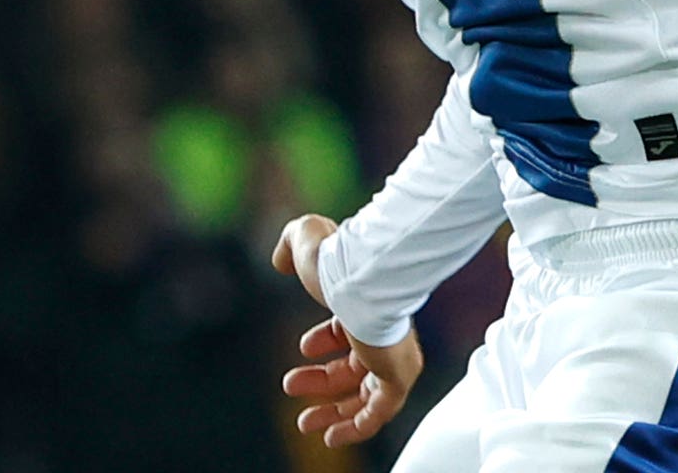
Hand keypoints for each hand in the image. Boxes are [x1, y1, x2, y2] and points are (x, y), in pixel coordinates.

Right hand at [272, 214, 423, 445]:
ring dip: (332, 412)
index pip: (353, 333)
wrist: (361, 277)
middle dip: (321, 382)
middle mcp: (387, 335)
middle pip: (355, 369)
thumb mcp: (306, 240)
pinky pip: (377, 414)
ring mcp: (395, 358)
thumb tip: (280, 260)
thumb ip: (291, 243)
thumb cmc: (337, 261)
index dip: (326, 342)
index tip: (303, 347)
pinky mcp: (398, 378)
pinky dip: (355, 428)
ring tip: (305, 421)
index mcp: (371, 307)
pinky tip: (331, 436)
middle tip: (291, 385)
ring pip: (365, 397)